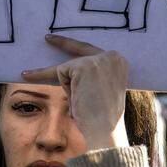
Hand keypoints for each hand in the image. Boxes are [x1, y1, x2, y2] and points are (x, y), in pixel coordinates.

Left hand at [21, 34, 130, 150]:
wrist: (104, 128)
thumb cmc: (102, 118)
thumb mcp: (101, 90)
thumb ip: (91, 76)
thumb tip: (68, 71)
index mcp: (119, 63)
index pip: (92, 51)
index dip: (75, 48)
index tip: (63, 40)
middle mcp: (112, 57)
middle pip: (79, 47)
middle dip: (61, 41)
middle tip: (47, 37)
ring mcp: (98, 59)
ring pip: (67, 68)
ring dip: (68, 88)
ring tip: (80, 103)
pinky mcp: (83, 66)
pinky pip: (61, 73)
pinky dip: (65, 88)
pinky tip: (78, 99)